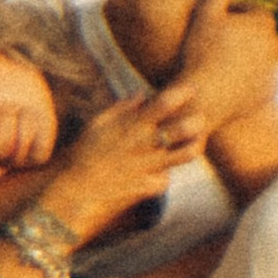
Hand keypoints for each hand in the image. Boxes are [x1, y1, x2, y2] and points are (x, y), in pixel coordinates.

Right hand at [38, 87, 208, 242]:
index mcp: (131, 126)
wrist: (76, 189)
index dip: (180, 94)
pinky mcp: (145, 187)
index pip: (162, 104)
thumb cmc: (85, 152)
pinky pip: (164, 180)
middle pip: (180, 130)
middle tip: (200, 118)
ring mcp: (147, 167)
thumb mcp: (99, 124)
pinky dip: (164, 175)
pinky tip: (162, 172)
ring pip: (182, 156)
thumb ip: (121, 108)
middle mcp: (143, 145)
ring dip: (191, 148)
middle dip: (194, 122)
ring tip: (196, 144)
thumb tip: (141, 96)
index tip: (190, 88)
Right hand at [161, 0, 277, 135]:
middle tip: (217, 40)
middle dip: (242, 33)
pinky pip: (259, 77)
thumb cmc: (202, 52)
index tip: (215, 21)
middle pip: (258, 32)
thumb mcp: (205, 12)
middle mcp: (276, 46)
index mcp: (264, 23)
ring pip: (260, 55)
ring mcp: (275, 70)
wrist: (205, 99)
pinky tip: (226, 77)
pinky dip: (248, 75)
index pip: (252, 10)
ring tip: (220, 58)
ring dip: (245, 53)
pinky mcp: (271, 91)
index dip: (233, 13)